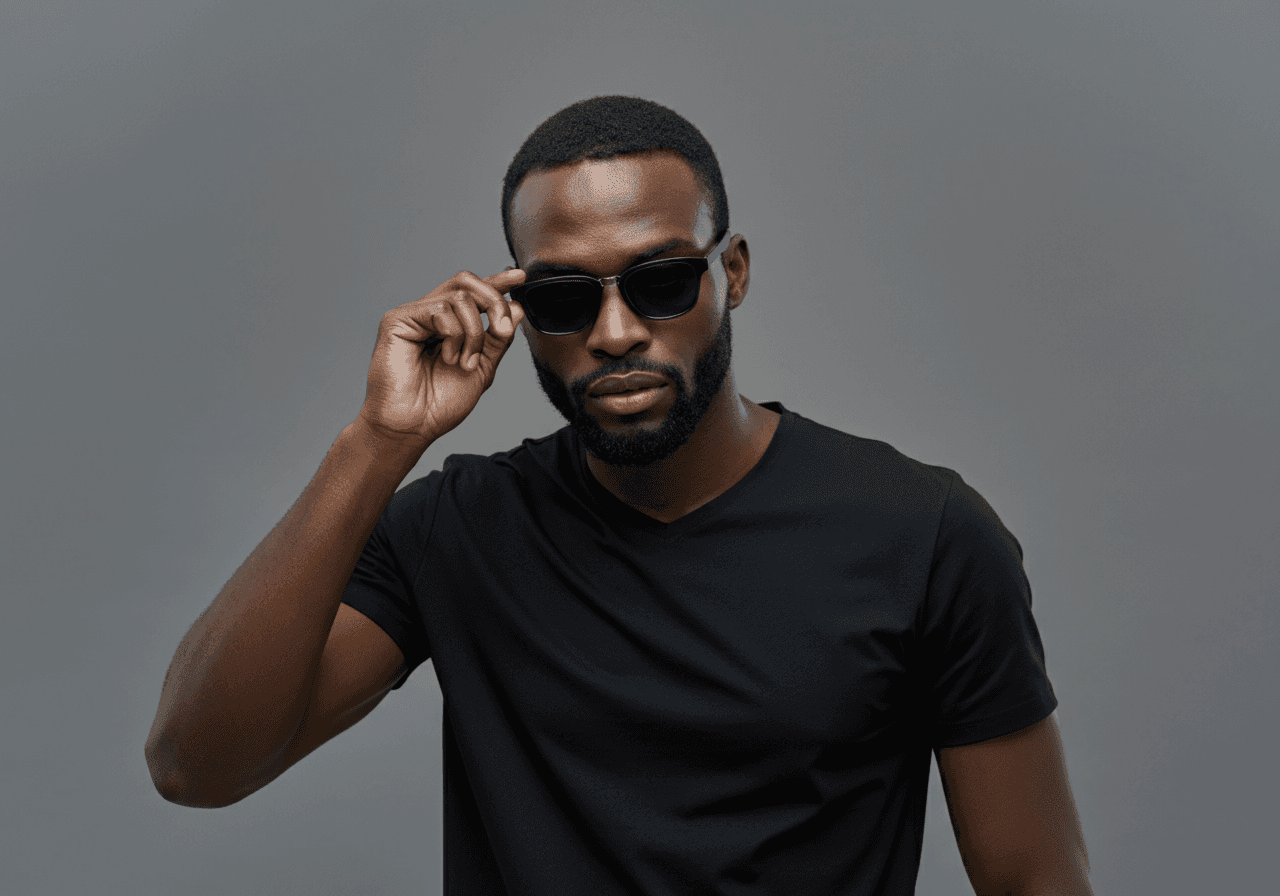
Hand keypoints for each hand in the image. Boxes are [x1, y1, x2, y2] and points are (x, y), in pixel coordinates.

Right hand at [357, 268, 525, 447]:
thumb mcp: (482, 369)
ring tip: (464, 362)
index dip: (497, 282)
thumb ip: (497, 339)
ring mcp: (413, 316)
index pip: (474, 295)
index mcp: (449, 326)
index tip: (520, 277)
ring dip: (474, 333)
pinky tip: (447, 357)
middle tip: (501, 330)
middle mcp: (431, 316)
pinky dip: (454, 335)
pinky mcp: (397, 320)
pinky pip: (439, 309)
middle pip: (466, 283)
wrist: (413, 426)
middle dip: (493, 302)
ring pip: (459, 297)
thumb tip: (515, 308)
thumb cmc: (440, 404)